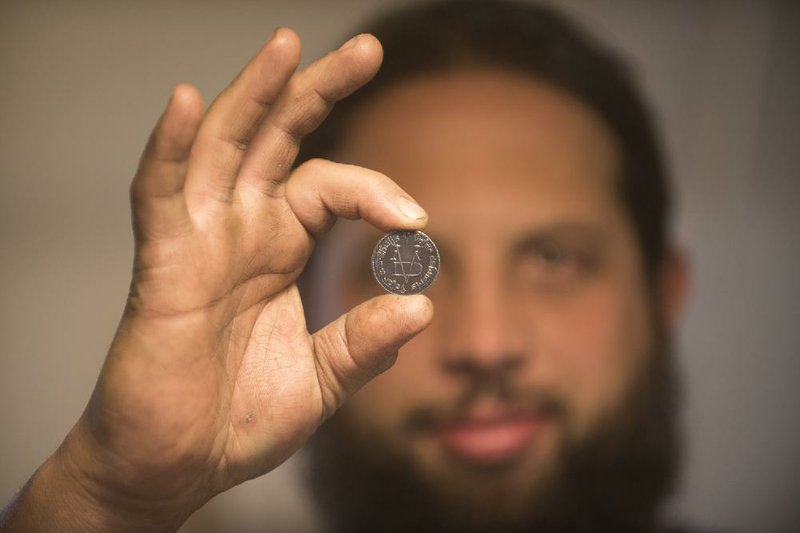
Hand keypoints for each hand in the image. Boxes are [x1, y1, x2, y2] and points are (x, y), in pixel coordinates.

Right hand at [28, 29, 432, 529]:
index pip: (328, 186)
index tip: (417, 224)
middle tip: (367, 50)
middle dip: (317, 91)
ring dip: (253, 94)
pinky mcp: (162, 266)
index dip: (375, 191)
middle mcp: (241, 232)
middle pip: (278, 140)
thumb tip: (422, 304)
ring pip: (224, 147)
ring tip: (288, 44)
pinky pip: (161, 194)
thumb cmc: (239, 421)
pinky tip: (189, 102)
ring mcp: (200, 242)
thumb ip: (366, 342)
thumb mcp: (323, 380)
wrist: (180, 467)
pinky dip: (172, 148)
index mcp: (280, 250)